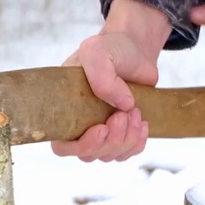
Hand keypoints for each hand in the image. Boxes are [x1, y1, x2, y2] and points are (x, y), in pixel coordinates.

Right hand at [54, 0, 169, 161]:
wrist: (135, 49)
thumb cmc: (110, 48)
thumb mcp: (97, 52)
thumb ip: (101, 77)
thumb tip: (122, 106)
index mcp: (64, 110)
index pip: (62, 146)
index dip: (81, 145)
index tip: (101, 128)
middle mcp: (79, 125)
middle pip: (89, 154)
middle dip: (111, 140)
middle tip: (125, 113)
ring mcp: (101, 131)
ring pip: (109, 155)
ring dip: (126, 138)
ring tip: (135, 111)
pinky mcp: (122, 133)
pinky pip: (127, 152)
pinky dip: (137, 143)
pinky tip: (143, 124)